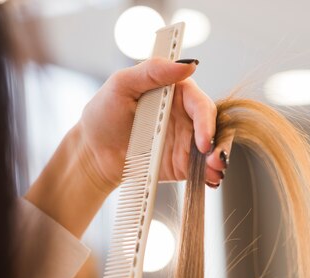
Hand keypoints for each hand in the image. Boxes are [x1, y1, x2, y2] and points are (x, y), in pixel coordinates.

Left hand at [26, 58, 234, 236]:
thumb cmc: (103, 113)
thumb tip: (188, 64)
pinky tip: (209, 182)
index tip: (203, 139)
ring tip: (214, 174)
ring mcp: (183, 141)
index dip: (206, 121)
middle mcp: (184, 116)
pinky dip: (207, 176)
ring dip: (216, 162)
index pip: (199, 103)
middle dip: (217, 144)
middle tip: (216, 160)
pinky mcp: (180, 164)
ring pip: (209, 150)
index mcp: (175, 92)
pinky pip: (199, 170)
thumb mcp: (121, 84)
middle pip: (211, 128)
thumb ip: (153, 71)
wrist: (92, 152)